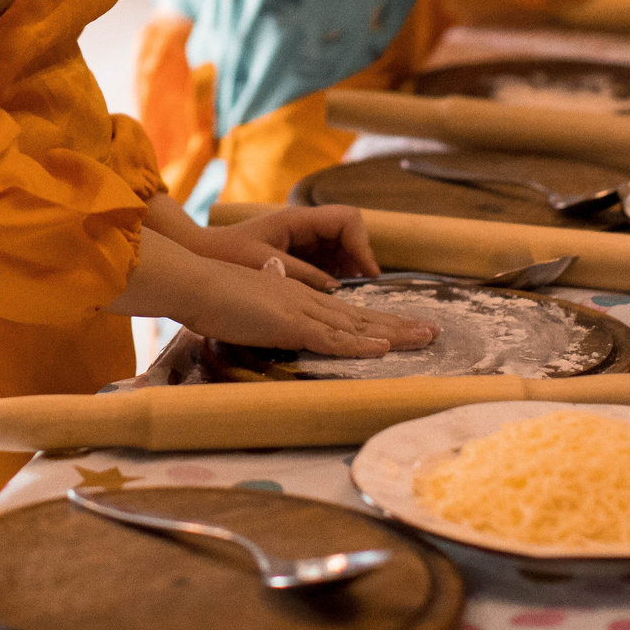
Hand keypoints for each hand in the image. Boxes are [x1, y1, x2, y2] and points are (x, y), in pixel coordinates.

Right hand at [178, 255, 437, 357]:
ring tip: (426, 338)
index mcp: (298, 298)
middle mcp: (307, 301)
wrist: (195, 279)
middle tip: (433, 331)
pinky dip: (359, 345)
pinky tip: (383, 349)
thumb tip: (281, 320)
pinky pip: (331, 339)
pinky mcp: (290, 324)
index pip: (347, 313)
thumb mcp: (249, 305)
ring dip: (394, 334)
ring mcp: (301, 312)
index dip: (377, 322)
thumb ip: (269, 312)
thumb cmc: (213, 295)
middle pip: (362, 317)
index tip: (403, 328)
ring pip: (357, 326)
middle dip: (400, 326)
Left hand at [188, 201, 383, 287]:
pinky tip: (332, 295)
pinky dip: (334, 276)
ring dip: (349, 270)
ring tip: (352, 296)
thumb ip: (303, 274)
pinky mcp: (294, 255)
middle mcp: (303, 225)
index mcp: (297, 219)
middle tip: (365, 289)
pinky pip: (325, 261)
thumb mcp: (266, 264)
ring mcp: (300, 239)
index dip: (362, 245)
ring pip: (339, 249)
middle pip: (349, 234)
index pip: (347, 220)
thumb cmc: (226, 255)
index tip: (368, 273)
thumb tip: (336, 287)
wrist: (197, 255)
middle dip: (361, 260)